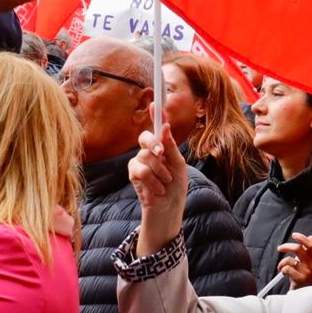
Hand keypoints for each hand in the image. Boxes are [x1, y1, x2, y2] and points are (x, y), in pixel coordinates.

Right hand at [129, 123, 188, 256]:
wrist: (168, 209)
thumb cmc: (175, 187)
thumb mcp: (179, 165)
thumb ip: (171, 147)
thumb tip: (166, 127)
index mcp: (163, 147)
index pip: (158, 127)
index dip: (156, 115)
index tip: (155, 103)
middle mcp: (149, 151)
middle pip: (146, 137)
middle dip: (155, 144)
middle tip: (163, 154)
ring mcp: (139, 161)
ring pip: (146, 156)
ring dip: (160, 171)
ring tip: (165, 182)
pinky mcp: (133, 174)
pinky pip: (140, 170)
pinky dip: (153, 180)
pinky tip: (157, 189)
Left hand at [277, 231, 311, 287]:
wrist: (304, 291)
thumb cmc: (303, 274)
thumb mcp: (306, 261)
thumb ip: (307, 250)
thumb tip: (311, 237)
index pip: (311, 244)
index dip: (302, 238)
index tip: (294, 235)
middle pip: (298, 249)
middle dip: (286, 246)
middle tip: (280, 248)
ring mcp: (307, 271)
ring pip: (290, 260)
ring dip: (282, 262)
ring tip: (281, 266)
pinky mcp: (300, 278)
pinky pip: (287, 269)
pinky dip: (282, 269)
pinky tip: (283, 272)